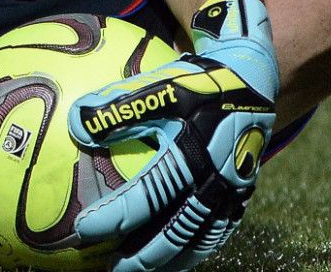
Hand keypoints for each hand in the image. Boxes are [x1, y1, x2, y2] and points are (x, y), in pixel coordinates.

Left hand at [69, 0, 278, 271]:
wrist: (253, 77)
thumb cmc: (199, 79)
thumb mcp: (162, 84)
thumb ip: (119, 105)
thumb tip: (76, 123)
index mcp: (194, 152)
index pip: (148, 194)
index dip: (115, 215)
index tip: (83, 232)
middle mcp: (218, 178)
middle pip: (177, 232)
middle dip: (144, 257)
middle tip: (112, 271)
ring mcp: (234, 192)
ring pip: (199, 239)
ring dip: (169, 260)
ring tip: (139, 270)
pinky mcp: (243, 196)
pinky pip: (217, 232)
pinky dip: (193, 249)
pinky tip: (172, 256)